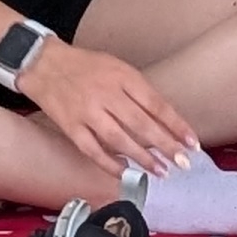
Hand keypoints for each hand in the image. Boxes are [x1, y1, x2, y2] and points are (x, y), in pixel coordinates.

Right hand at [15, 37, 200, 181]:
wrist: (44, 63)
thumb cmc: (86, 66)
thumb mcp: (118, 68)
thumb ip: (139, 91)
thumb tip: (164, 120)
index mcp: (123, 76)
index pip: (157, 104)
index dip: (176, 126)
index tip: (192, 143)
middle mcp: (106, 94)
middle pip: (142, 125)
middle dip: (166, 146)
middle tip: (183, 163)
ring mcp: (87, 111)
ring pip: (119, 140)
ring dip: (142, 158)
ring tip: (161, 172)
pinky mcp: (70, 126)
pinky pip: (92, 149)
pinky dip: (109, 164)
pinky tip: (125, 173)